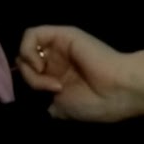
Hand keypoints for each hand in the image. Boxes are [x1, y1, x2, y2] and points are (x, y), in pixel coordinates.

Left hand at [16, 26, 143, 121]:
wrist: (118, 89)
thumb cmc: (96, 102)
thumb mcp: (64, 109)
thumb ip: (50, 103)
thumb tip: (45, 106)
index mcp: (60, 77)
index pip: (30, 76)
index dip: (30, 87)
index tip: (47, 99)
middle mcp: (58, 60)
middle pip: (25, 63)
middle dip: (31, 79)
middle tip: (51, 89)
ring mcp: (59, 46)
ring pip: (26, 50)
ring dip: (29, 68)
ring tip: (47, 77)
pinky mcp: (62, 34)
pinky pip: (31, 34)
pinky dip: (28, 51)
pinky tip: (40, 65)